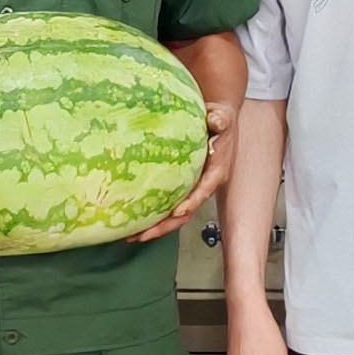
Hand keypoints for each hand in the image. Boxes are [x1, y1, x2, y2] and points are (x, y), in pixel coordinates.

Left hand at [135, 95, 237, 243]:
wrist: (217, 122)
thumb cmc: (220, 121)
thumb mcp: (222, 119)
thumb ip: (220, 121)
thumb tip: (215, 120)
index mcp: (215, 174)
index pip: (203, 192)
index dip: (190, 203)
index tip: (175, 212)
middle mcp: (203, 187)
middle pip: (184, 214)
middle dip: (164, 227)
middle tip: (141, 235)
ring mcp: (192, 190)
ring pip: (174, 215)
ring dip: (155, 227)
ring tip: (131, 236)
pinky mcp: (182, 188)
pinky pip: (167, 205)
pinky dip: (152, 214)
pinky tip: (133, 220)